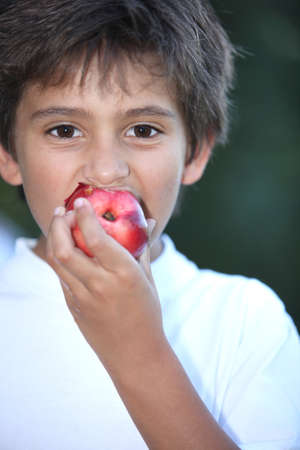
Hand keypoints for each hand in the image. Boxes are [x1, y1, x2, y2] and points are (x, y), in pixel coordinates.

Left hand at [46, 198, 164, 376]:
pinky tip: (66, 248)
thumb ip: (143, 248)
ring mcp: (82, 297)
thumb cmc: (147, 314)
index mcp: (123, 274)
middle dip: (59, 223)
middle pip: (65, 247)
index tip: (81, 201)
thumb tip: (148, 221)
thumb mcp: (148, 279)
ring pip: (56, 260)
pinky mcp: (73, 305)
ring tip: (60, 224)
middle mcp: (99, 284)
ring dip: (54, 237)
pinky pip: (61, 275)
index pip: (96, 237)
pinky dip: (60, 256)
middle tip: (63, 210)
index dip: (84, 215)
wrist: (134, 353)